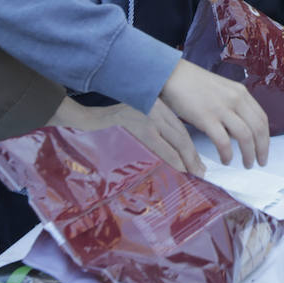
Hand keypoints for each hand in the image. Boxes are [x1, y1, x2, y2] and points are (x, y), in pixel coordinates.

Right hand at [46, 97, 203, 175]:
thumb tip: (173, 156)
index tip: (198, 165)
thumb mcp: (136, 120)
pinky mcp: (136, 127)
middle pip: (181, 136)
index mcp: (157, 108)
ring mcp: (146, 117)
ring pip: (174, 141)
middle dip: (192, 157)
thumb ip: (152, 131)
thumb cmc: (108, 124)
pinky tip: (176, 169)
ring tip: (192, 175)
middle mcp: (155, 110)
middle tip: (200, 174)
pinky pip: (158, 146)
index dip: (191, 149)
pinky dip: (169, 159)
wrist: (83, 120)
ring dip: (185, 160)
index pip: (180, 130)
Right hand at [161, 60, 269, 167]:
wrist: (172, 75)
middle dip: (262, 149)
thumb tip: (239, 131)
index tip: (264, 150)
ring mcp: (222, 108)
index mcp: (241, 93)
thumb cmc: (194, 85)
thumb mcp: (222, 90)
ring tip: (246, 164)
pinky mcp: (206, 118)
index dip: (266, 137)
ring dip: (249, 154)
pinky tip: (226, 160)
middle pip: (258, 129)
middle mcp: (236, 99)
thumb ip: (234, 107)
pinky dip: (227, 154)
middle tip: (260, 163)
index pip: (262, 118)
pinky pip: (223, 141)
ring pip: (245, 136)